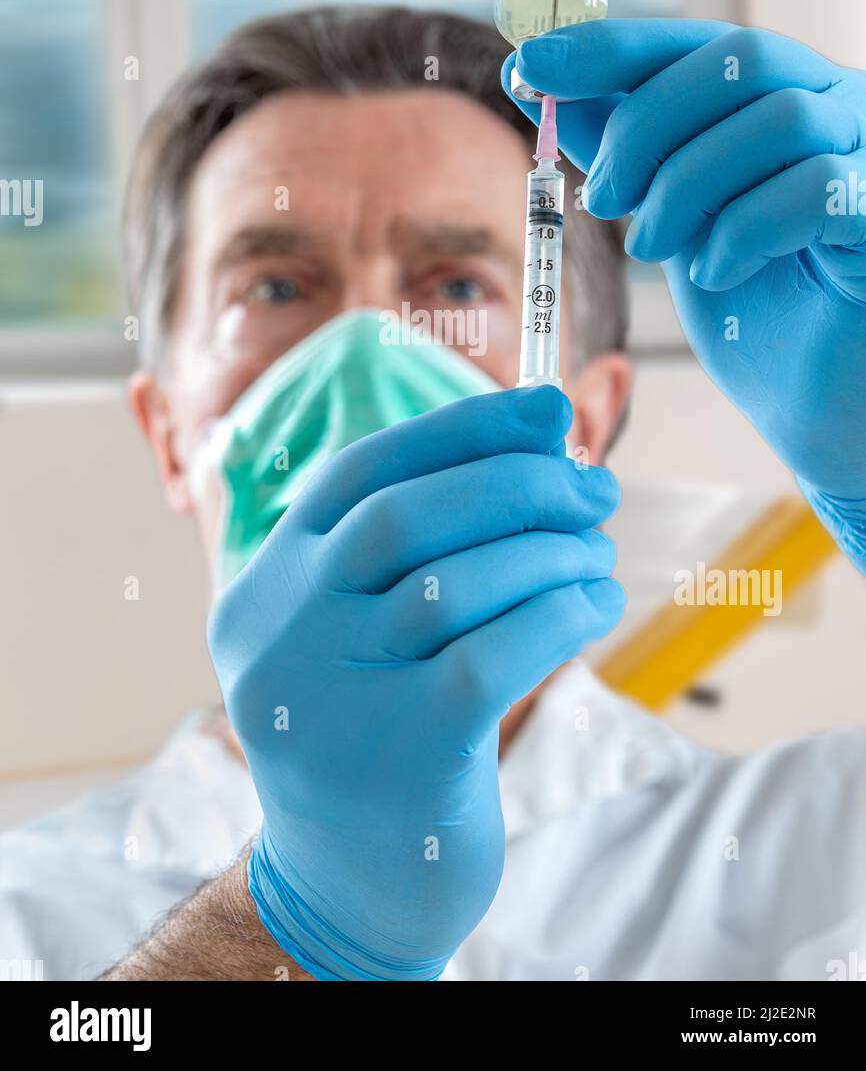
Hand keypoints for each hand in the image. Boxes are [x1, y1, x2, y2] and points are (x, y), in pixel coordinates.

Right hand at [208, 385, 622, 979]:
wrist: (345, 888)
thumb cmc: (378, 731)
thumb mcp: (366, 632)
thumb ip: (428, 540)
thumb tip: (546, 427)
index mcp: (268, 586)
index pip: (363, 472)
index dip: (462, 428)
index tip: (548, 410)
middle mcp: (283, 633)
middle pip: (408, 517)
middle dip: (518, 483)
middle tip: (594, 487)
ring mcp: (334, 698)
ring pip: (458, 582)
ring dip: (553, 549)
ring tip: (598, 551)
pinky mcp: (402, 757)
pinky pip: (498, 652)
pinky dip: (563, 612)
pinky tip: (596, 604)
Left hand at [504, 19, 865, 569]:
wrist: (811, 392)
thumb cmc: (749, 297)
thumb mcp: (665, 209)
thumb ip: (617, 143)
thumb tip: (533, 77)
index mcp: (778, 88)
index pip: (693, 38)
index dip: (610, 46)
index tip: (531, 63)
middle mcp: (836, 99)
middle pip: (738, 59)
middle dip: (646, 126)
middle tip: (602, 197)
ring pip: (778, 119)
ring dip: (689, 185)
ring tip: (653, 248)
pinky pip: (814, 189)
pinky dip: (745, 229)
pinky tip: (717, 271)